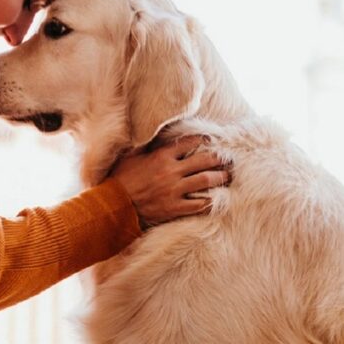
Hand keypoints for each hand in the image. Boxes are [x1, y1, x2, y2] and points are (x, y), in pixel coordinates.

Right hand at [109, 135, 232, 229]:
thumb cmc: (119, 179)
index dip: (202, 139)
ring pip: (206, 181)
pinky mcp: (175, 208)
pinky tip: (218, 199)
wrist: (114, 206)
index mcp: (161, 156)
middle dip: (219, 158)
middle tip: (229, 158)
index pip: (188, 143)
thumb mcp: (130, 156)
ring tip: (229, 175)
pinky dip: (210, 201)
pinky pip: (199, 204)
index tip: (211, 138)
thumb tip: (154, 135)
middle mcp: (171, 172)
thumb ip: (146, 146)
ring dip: (220, 177)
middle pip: (204, 161)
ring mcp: (174, 191)